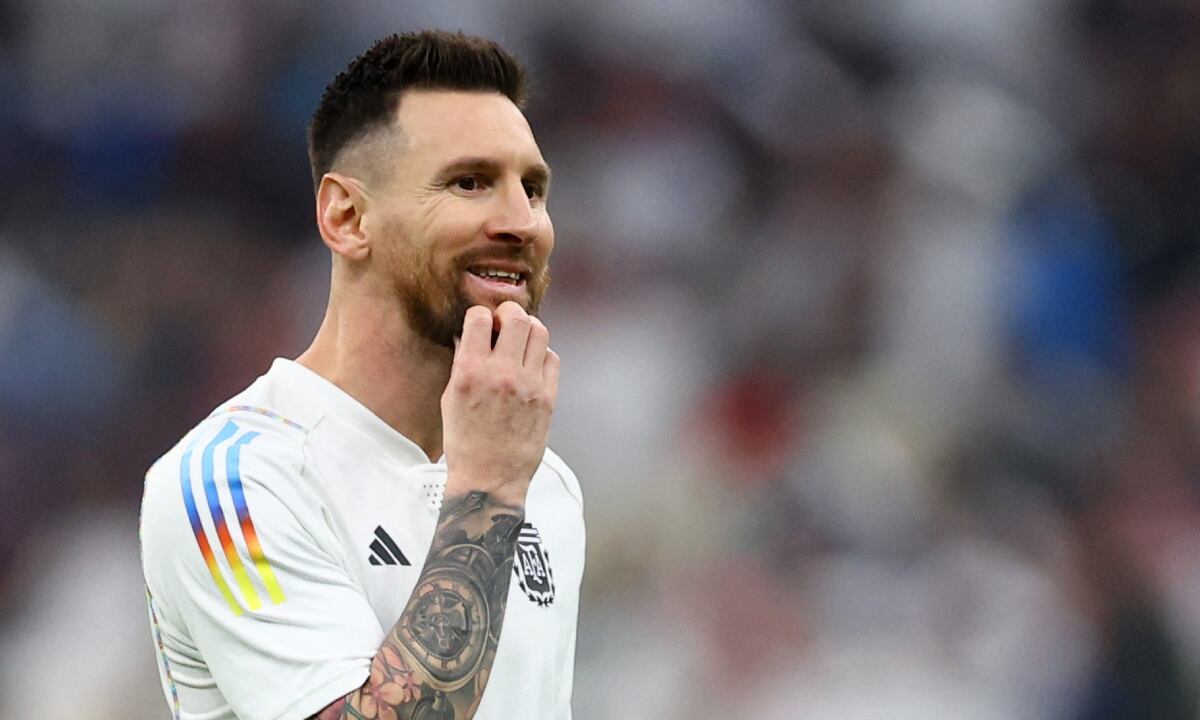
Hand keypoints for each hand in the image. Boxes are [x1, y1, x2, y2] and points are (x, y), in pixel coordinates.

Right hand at [441, 301, 558, 503]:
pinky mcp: (548, 396)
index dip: (480, 315)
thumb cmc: (466, 443)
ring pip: (540, 332)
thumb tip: (468, 335)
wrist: (491, 478)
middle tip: (505, 322)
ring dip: (529, 329)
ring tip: (521, 340)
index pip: (480, 318)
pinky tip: (532, 363)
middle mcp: (502, 374)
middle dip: (509, 313)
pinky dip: (542, 353)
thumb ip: (462, 363)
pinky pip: (552, 358)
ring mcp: (529, 385)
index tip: (481, 322)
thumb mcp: (451, 399)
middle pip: (517, 318)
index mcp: (471, 372)